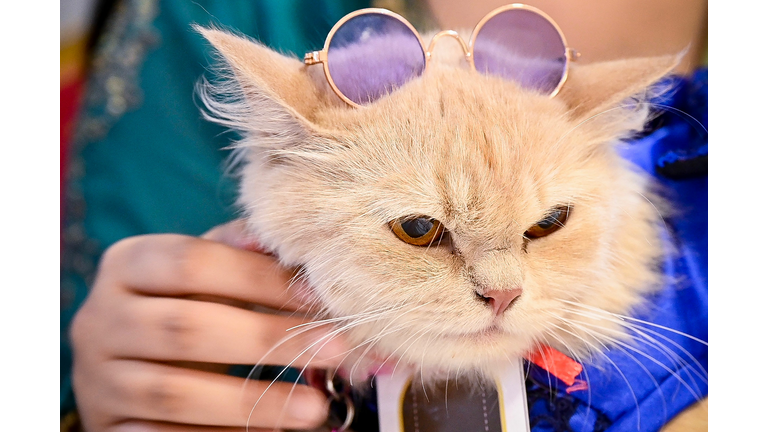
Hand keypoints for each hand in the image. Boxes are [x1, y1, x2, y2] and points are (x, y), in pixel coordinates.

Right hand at [70, 220, 347, 430]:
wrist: (127, 363)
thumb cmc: (183, 305)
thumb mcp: (204, 273)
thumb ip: (243, 253)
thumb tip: (296, 241)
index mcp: (126, 264)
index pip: (193, 261)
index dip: (259, 278)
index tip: (318, 297)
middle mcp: (102, 319)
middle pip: (187, 328)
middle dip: (269, 339)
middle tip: (334, 348)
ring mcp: (100, 379)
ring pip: (177, 393)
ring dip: (255, 402)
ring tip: (314, 406)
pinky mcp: (109, 426)